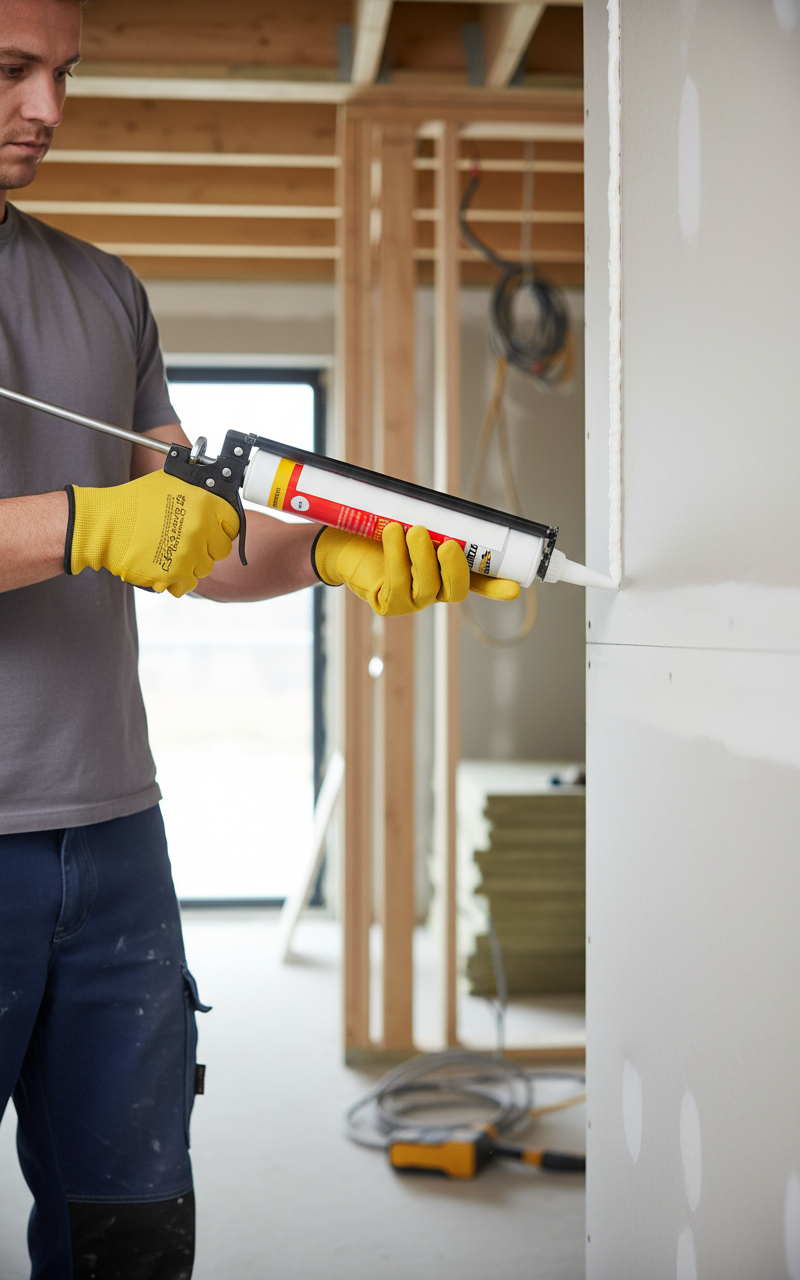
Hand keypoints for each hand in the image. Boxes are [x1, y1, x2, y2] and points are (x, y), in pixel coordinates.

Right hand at [66, 467, 239, 597]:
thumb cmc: (133, 502)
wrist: (105, 525)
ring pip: (204, 567)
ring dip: (191, 563)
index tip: (213, 530)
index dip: (222, 528)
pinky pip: (187, 584)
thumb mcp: (171, 483)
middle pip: (220, 549)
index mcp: (205, 504)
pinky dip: (177, 579)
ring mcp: (189, 553)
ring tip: (169, 551)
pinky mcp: (174, 574)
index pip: (233, 524)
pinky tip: (164, 566)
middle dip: (206, 547)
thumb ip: (197, 491)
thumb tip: (213, 489)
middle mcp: (201, 529)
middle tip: (186, 541)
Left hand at [313, 522, 520, 616]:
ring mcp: (411, 601)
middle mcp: (433, 591)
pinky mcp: (388, 603)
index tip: (516, 588)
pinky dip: (396, 557)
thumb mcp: (413, 525)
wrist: (344, 542)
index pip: (478, 582)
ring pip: (426, 587)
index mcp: (446, 573)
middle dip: (454, 568)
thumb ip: (437, 524)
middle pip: (455, 589)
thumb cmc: (383, 531)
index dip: (496, 586)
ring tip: (414, 530)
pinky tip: (393, 535)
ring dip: (422, 558)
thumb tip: (458, 510)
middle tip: (448, 544)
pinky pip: (397, 583)